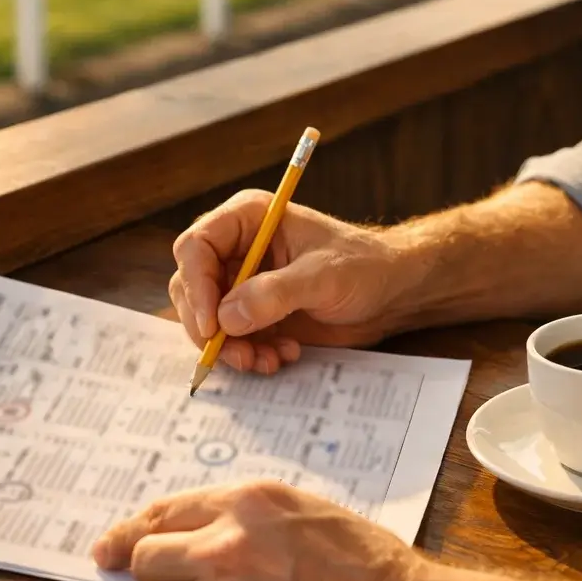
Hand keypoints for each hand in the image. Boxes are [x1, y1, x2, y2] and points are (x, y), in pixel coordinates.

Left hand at [92, 481, 426, 580]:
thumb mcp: (302, 509)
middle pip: (146, 561)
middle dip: (156, 571)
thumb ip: (239, 512)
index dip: (131, 531)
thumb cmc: (363, 563)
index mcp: (248, 504)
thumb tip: (179, 526)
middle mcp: (228, 550)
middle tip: (178, 580)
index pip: (161, 513)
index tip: (110, 546)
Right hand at [170, 190, 421, 373]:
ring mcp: (242, 283)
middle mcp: (237, 248)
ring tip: (266, 360)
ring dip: (230, 347)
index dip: (196, 286)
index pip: (195, 247)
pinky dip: (247, 354)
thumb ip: (276, 294)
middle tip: (239, 354)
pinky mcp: (253, 313)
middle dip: (209, 327)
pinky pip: (229, 339)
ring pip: (206, 319)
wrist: (391, 293)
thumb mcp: (324, 276)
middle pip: (190, 287)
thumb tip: (226, 317)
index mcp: (248, 219)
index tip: (212, 324)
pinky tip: (281, 357)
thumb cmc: (364, 267)